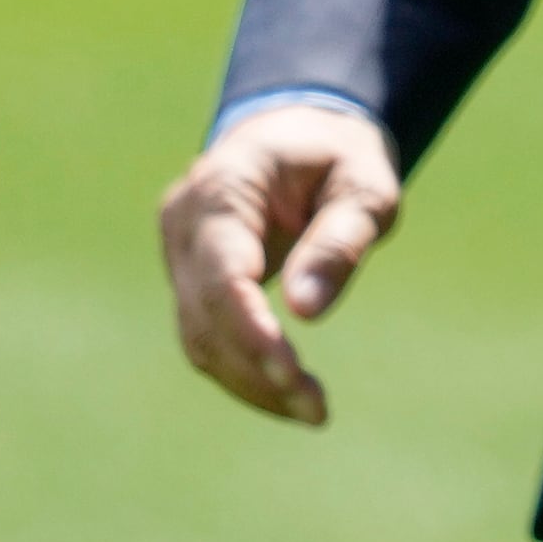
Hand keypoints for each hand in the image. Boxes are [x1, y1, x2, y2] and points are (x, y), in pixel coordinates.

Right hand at [157, 99, 400, 426]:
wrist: (300, 131)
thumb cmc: (340, 156)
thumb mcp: (364, 184)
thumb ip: (338, 240)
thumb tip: (305, 312)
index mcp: (223, 186)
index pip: (222, 271)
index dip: (250, 329)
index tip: (292, 374)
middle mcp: (185, 221)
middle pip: (206, 313)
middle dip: (258, 369)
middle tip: (319, 409)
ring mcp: (179, 252)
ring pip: (199, 337)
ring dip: (251, 381)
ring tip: (314, 410)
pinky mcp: (189, 279)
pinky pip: (206, 336)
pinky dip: (244, 371)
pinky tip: (288, 393)